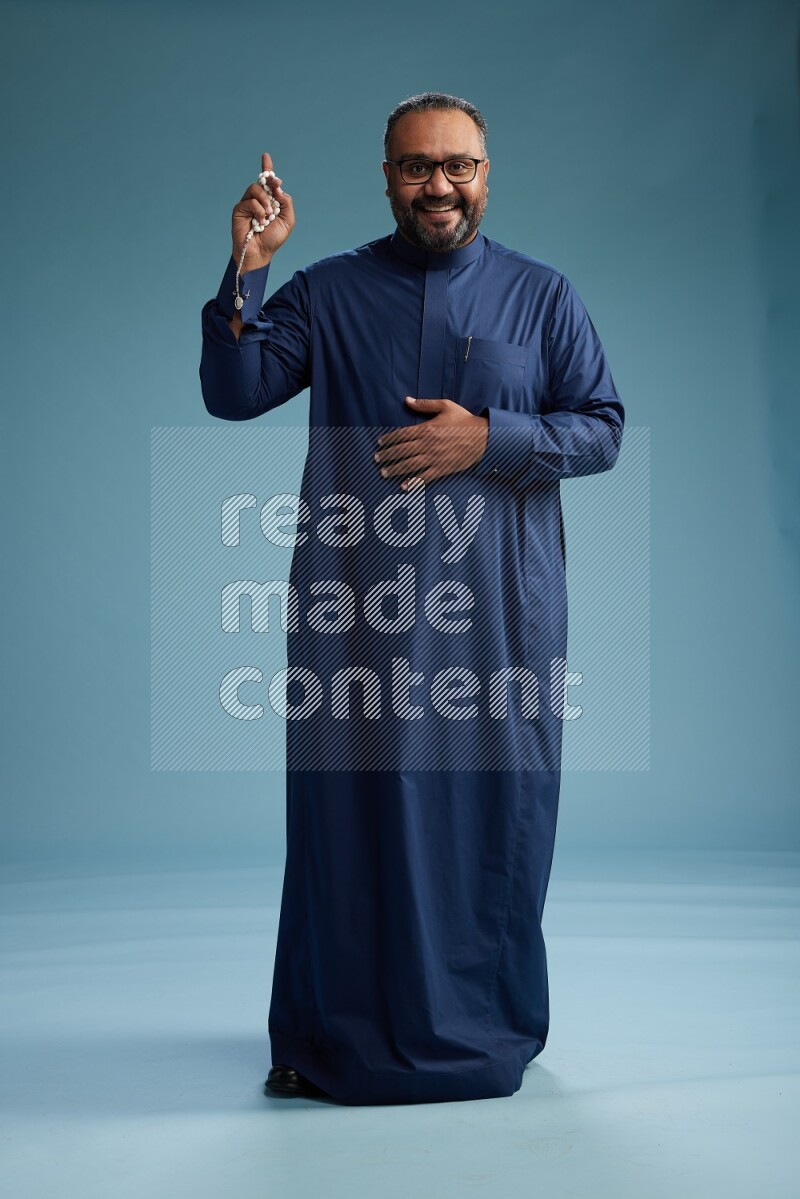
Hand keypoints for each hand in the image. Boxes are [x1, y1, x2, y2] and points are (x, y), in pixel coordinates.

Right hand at [231, 152, 294, 270]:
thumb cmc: (273, 239)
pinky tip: (260, 221)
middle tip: (276, 188)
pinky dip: (258, 210)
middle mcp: (259, 200)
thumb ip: (286, 202)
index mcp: (271, 201)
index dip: (267, 169)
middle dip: (270, 182)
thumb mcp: (287, 220)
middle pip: (262, 181)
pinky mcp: (239, 209)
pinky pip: (250, 201)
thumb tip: (278, 187)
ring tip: (268, 215)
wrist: (260, 252)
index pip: (268, 182)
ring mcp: (248, 203)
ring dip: (265, 200)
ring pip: (256, 188)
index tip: (265, 156)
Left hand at [373, 397, 488, 489]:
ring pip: (409, 465)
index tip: (379, 443)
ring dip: (395, 469)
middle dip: (387, 455)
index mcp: (427, 428)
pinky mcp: (442, 468)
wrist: (484, 437)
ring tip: (383, 472)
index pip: (402, 434)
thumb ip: (425, 404)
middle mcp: (428, 444)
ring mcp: (435, 458)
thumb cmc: (464, 420)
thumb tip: (407, 400)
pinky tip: (403, 486)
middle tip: (376, 459)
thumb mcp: (446, 406)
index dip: (388, 439)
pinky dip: (412, 482)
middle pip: (402, 450)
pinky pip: (424, 477)